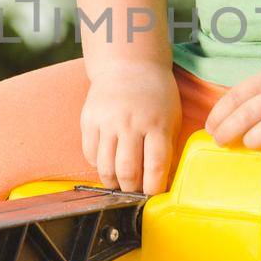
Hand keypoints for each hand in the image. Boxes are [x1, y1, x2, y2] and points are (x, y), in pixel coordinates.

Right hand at [81, 60, 181, 195]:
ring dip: (112, 183)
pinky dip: (98, 165)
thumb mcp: (171, 118)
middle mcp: (130, 123)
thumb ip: (166, 147)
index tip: (153, 196)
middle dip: (131, 190)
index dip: (153, 188)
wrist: (128, 65)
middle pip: (127, 171)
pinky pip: (90, 153)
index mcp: (156, 124)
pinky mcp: (89, 119)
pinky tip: (107, 164)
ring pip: (105, 166)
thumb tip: (160, 180)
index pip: (154, 166)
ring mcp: (107, 121)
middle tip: (134, 193)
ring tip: (119, 185)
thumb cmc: (156, 96)